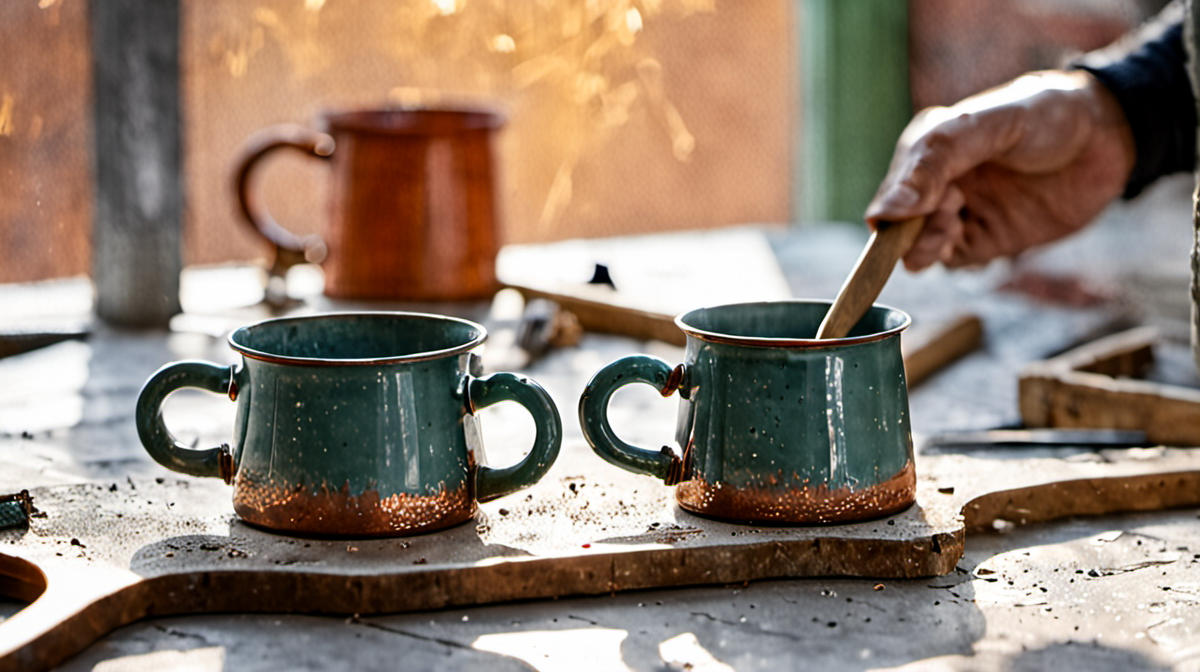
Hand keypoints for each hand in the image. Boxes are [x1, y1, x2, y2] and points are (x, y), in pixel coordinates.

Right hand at [865, 70, 1135, 270]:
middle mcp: (938, 186)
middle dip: (909, 231)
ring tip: (952, 223)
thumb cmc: (1046, 116)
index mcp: (927, 152)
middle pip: (898, 229)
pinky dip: (948, 256)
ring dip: (926, 245)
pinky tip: (965, 234)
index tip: (906, 213)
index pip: (887, 195)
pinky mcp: (988, 240)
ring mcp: (962, 215)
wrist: (1109, 136)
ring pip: (919, 250)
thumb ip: (935, 162)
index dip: (890, 211)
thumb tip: (886, 212)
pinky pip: (952, 261)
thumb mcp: (987, 126)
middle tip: (944, 213)